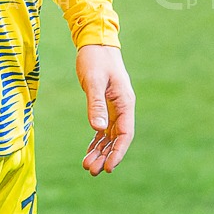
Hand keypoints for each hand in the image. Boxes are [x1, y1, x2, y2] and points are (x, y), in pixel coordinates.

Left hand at [76, 43, 134, 175]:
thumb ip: (96, 104)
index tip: (108, 168)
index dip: (118, 152)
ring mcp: (114, 108)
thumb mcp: (94, 81)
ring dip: (100, 152)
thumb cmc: (95, 59)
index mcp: (125, 103)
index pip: (125, 134)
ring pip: (109, 136)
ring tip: (88, 167)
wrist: (95, 42)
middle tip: (92, 171)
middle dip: (106, 156)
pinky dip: (96, 142)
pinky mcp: (104, 106)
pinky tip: (89, 153)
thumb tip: (99, 129)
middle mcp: (122, 108)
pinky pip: (102, 129)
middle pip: (117, 139)